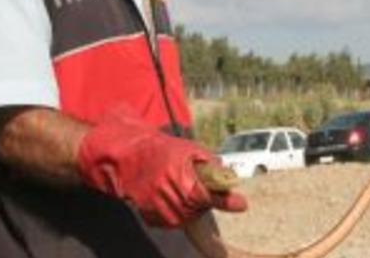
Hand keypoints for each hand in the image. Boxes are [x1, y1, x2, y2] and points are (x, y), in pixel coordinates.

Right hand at [77, 110, 246, 227]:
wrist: (126, 159)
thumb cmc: (161, 151)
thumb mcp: (189, 150)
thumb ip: (210, 163)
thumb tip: (228, 174)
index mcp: (184, 182)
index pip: (211, 197)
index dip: (227, 201)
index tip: (243, 204)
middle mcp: (173, 201)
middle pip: (202, 208)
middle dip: (205, 197)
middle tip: (194, 181)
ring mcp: (162, 213)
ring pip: (189, 216)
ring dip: (192, 204)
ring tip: (179, 185)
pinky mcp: (153, 219)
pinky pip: (175, 220)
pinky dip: (178, 210)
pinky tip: (171, 194)